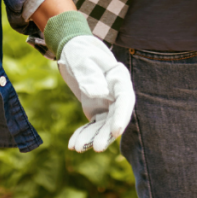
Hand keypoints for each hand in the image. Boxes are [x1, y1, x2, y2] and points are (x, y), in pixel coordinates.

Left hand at [58, 37, 134, 153]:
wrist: (71, 49)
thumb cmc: (79, 51)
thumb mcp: (82, 60)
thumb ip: (90, 75)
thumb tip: (98, 93)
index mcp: (118, 78)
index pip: (125, 99)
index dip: (122, 116)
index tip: (116, 131)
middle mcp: (115, 93)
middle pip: (115, 117)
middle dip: (106, 133)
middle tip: (97, 147)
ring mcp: (106, 103)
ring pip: (103, 125)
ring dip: (92, 138)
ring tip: (77, 148)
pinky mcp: (96, 109)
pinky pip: (92, 126)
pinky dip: (83, 135)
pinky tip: (72, 145)